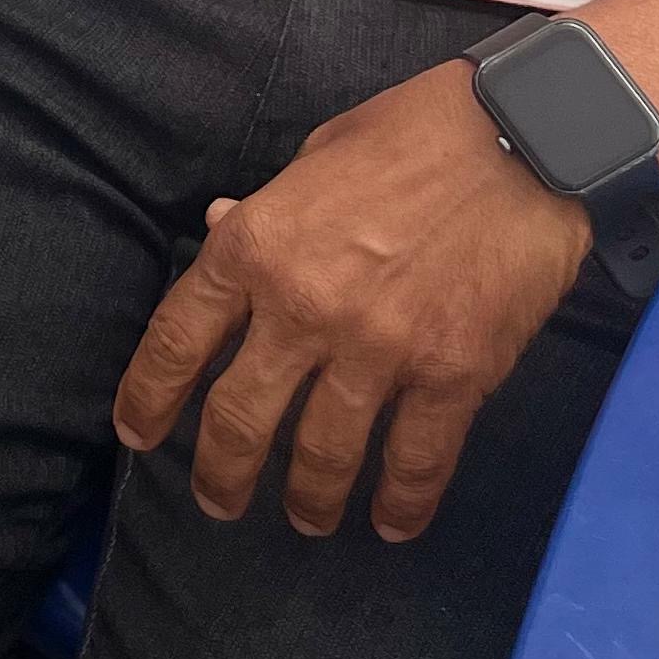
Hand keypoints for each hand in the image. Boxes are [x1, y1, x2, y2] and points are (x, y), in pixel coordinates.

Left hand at [113, 60, 590, 542]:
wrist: (522, 138)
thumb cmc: (412, 133)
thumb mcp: (314, 156)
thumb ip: (266, 212)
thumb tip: (221, 227)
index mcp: (255, 247)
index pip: (177, 340)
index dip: (147, 398)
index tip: (136, 435)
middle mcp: (303, 308)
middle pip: (239, 417)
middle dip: (219, 473)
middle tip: (217, 502)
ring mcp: (378, 349)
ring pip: (323, 454)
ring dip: (307, 499)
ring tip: (303, 519)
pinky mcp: (452, 375)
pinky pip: (416, 460)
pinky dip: (402, 503)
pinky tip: (390, 524)